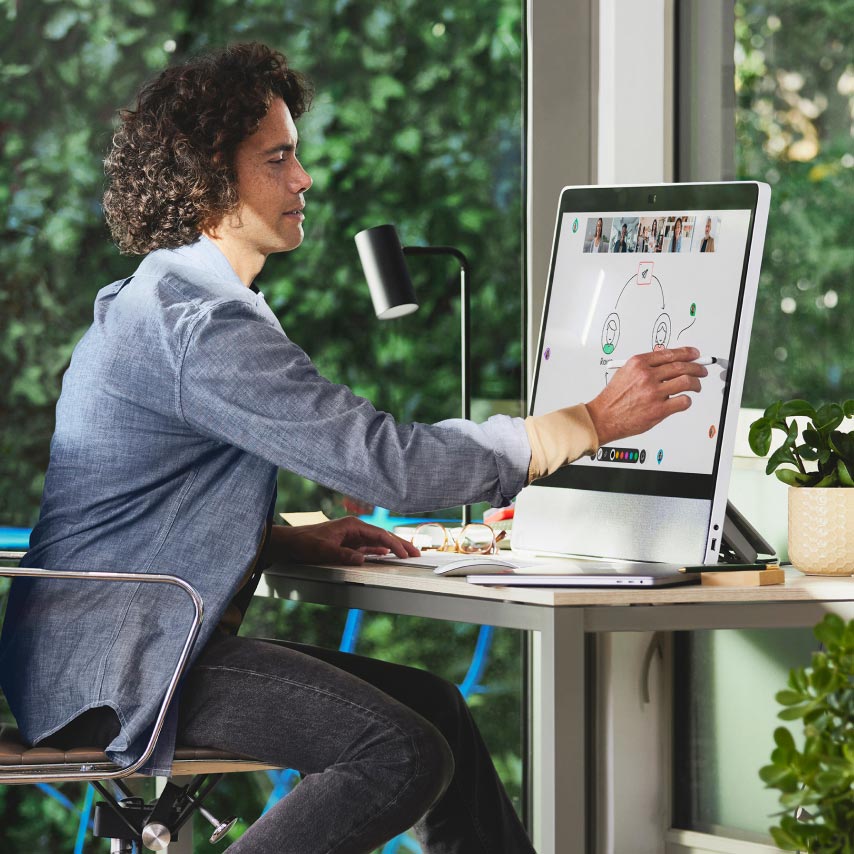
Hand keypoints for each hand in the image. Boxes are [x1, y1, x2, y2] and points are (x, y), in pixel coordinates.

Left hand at [268, 517, 420, 565]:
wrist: (291, 543)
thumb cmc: (305, 543)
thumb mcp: (323, 550)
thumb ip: (343, 555)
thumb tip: (362, 559)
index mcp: (352, 526)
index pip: (380, 535)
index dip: (396, 544)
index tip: (407, 553)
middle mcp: (354, 529)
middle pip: (382, 536)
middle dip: (400, 544)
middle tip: (416, 554)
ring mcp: (351, 537)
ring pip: (377, 542)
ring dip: (392, 548)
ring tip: (406, 554)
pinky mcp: (347, 545)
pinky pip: (368, 548)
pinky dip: (379, 551)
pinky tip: (386, 554)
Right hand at [585, 347, 706, 445]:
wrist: (604, 417)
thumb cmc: (613, 398)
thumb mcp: (625, 373)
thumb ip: (645, 366)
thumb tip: (665, 361)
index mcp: (638, 363)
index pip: (670, 354)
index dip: (686, 353)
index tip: (694, 354)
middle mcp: (647, 376)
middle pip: (682, 366)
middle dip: (696, 368)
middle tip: (701, 370)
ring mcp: (654, 393)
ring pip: (687, 382)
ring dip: (696, 384)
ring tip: (696, 386)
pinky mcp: (659, 409)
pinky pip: (683, 401)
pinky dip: (687, 400)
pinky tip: (684, 401)